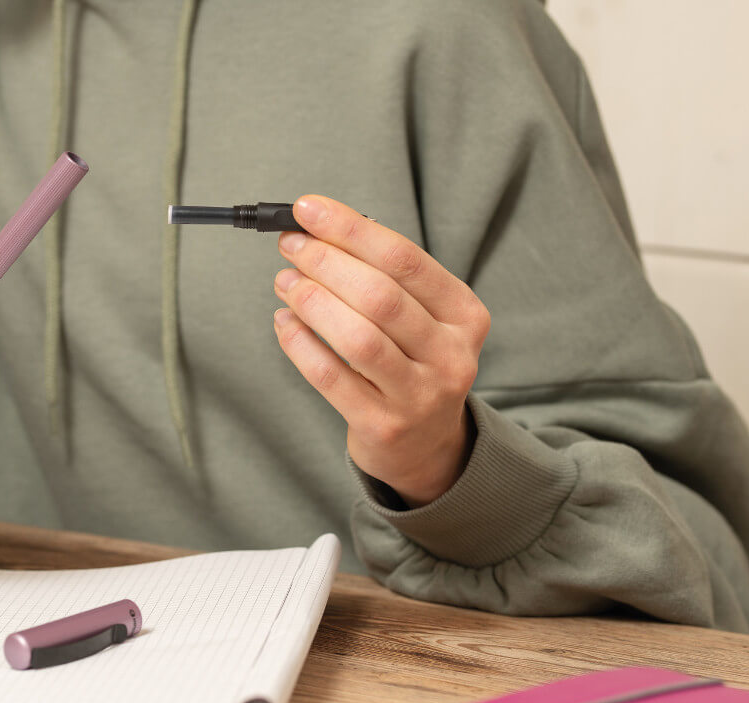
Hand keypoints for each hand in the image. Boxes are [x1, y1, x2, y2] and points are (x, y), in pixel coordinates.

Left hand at [273, 196, 490, 506]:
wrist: (428, 446)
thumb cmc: (413, 363)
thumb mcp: (420, 318)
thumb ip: (381, 276)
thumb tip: (316, 229)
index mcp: (464, 315)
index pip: (404, 259)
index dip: (351, 229)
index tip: (307, 209)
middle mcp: (450, 355)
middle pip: (380, 296)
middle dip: (325, 262)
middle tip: (290, 246)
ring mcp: (420, 396)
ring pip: (358, 338)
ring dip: (311, 301)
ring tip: (284, 282)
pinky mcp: (384, 426)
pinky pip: (331, 378)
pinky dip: (299, 344)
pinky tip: (283, 322)